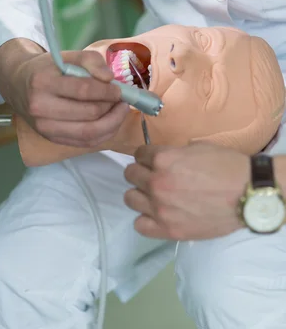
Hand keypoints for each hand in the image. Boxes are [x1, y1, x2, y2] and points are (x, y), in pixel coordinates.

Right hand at [0, 40, 128, 146]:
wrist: (18, 83)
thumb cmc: (46, 68)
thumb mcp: (65, 56)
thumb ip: (90, 60)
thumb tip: (110, 78)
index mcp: (43, 82)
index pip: (84, 90)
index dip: (107, 91)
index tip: (119, 89)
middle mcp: (40, 108)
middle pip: (89, 114)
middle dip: (112, 108)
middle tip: (122, 100)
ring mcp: (44, 127)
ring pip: (89, 133)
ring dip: (112, 123)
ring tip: (119, 111)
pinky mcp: (50, 138)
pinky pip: (84, 143)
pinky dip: (102, 134)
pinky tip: (110, 122)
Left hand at [124, 143, 249, 240]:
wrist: (247, 194)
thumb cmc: (226, 166)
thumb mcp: (197, 148)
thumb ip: (174, 153)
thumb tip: (164, 157)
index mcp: (163, 159)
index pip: (139, 154)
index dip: (147, 156)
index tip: (153, 161)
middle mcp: (156, 182)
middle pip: (131, 174)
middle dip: (141, 173)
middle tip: (154, 176)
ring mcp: (160, 208)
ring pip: (130, 198)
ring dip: (140, 194)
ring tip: (154, 196)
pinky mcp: (168, 229)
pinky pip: (140, 225)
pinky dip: (146, 219)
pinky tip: (156, 215)